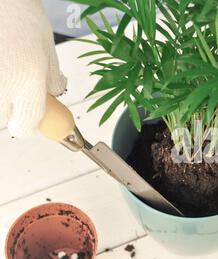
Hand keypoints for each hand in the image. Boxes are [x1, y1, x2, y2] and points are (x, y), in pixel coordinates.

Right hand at [0, 0, 66, 137]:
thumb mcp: (48, 47)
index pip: (26, 127)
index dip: (30, 123)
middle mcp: (0, 85)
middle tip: (15, 83)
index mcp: (27, 80)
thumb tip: (54, 99)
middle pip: (4, 120)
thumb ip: (52, 79)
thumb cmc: (19, 13)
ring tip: (4, 70)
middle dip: (12, 108)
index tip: (32, 116)